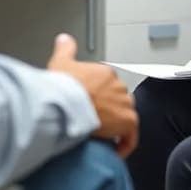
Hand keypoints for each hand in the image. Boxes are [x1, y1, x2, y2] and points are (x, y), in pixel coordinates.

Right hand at [47, 34, 138, 156]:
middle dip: (109, 111)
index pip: (108, 86)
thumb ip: (65, 49)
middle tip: (94, 122)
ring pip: (125, 116)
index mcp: (105, 74)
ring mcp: (124, 103)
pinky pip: (130, 136)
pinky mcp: (128, 121)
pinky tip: (113, 151)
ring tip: (102, 136)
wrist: (66, 103)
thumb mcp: (61, 62)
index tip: (90, 107)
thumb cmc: (63, 87)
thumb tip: (64, 38)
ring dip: (116, 126)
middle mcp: (118, 87)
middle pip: (118, 101)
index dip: (99, 98)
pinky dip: (124, 144)